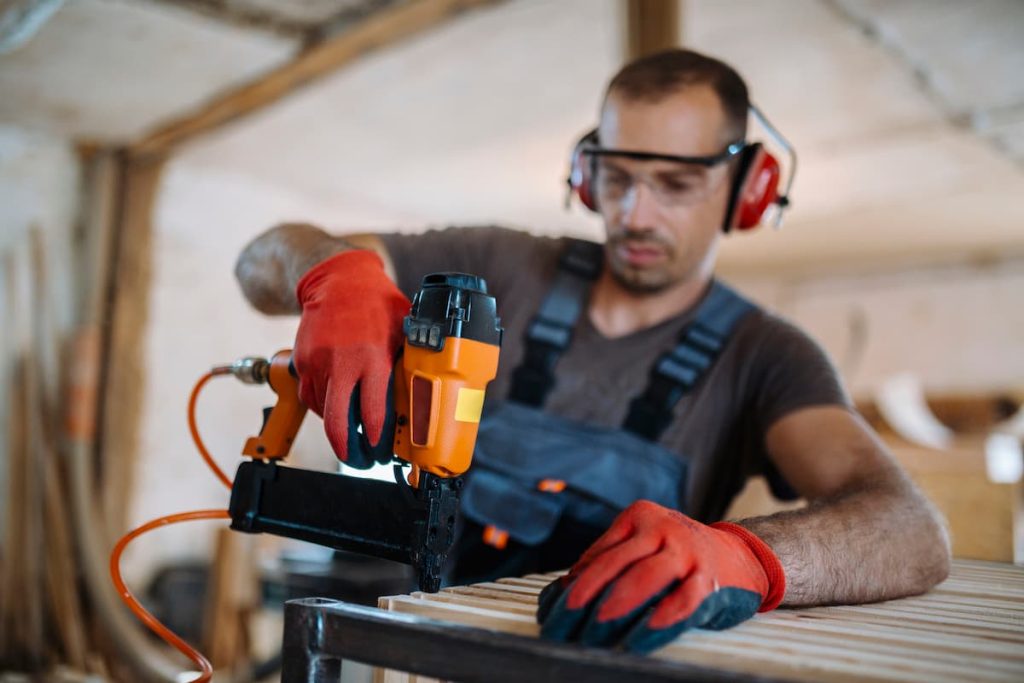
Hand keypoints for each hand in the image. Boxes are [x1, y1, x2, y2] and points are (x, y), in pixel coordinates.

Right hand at [294, 250, 409, 464]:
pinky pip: (311, 395)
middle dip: (349, 450)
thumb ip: (406, 364)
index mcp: (372, 357)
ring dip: (337, 427)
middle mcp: (341, 363)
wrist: (338, 280)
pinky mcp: (301, 361)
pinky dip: (323, 406)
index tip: (382, 452)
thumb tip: (420, 398)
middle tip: (361, 460)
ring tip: (352, 433)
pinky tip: (336, 406)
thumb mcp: (403, 331)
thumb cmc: (378, 304)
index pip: (373, 412)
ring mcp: (317, 363)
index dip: (377, 440)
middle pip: (338, 423)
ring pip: (323, 412)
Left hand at [537, 500, 784, 652]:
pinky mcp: (709, 579)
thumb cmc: (676, 554)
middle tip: (564, 620)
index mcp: (639, 516)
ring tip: (594, 628)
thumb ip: (609, 561)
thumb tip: (563, 591)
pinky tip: (641, 636)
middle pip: (616, 562)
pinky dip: (660, 619)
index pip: (600, 551)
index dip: (575, 582)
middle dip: (587, 594)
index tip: (554, 609)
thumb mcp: (643, 545)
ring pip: (646, 577)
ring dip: (617, 605)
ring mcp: (687, 551)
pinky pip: (682, 600)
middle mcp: (663, 528)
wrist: (739, 554)